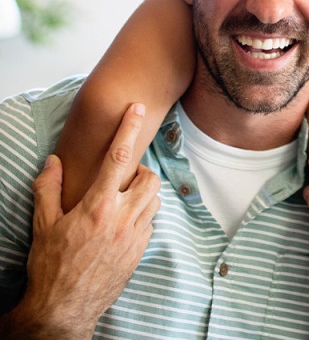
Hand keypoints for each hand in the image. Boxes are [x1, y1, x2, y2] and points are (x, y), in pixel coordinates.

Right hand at [1, 103, 160, 338]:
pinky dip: (142, 215)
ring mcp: (135, 236)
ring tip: (123, 199)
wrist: (64, 309)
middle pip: (150, 178)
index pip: (119, 157)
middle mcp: (122, 218)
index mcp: (98, 206)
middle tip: (124, 177)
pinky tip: (123, 222)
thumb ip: (49, 189)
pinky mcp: (141, 251)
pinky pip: (151, 222)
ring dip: (144, 193)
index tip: (138, 109)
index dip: (129, 129)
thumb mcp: (43, 225)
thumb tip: (54, 161)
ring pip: (155, 200)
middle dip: (142, 171)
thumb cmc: (51, 266)